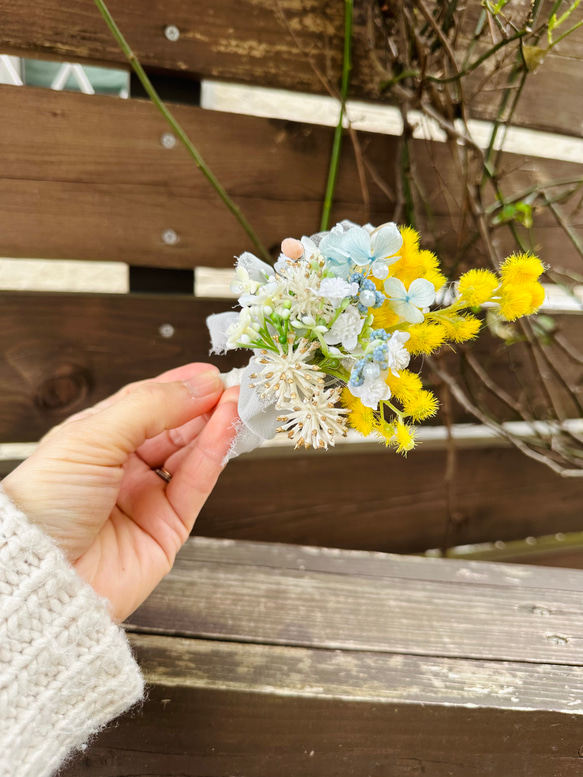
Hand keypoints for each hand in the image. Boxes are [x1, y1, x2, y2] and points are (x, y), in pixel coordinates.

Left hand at [2, 363, 238, 620]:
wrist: (42, 577)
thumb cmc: (45, 504)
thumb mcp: (92, 438)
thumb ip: (149, 406)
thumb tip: (198, 384)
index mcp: (97, 440)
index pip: (147, 403)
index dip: (179, 386)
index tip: (210, 373)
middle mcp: (124, 467)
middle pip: (175, 427)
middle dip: (205, 404)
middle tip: (236, 383)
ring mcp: (148, 497)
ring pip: (192, 453)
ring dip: (218, 424)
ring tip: (241, 399)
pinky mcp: (170, 528)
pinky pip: (198, 482)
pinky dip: (217, 452)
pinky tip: (230, 426)